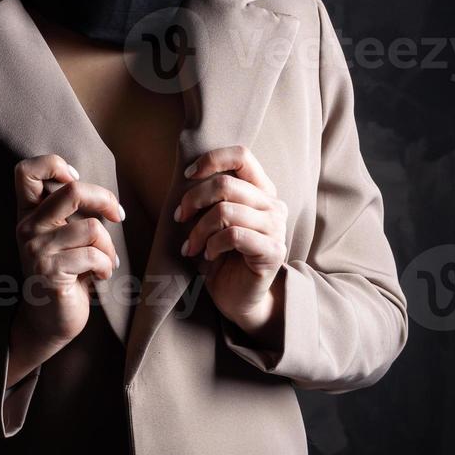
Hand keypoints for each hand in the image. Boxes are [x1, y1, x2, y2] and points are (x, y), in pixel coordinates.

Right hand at [8, 154, 122, 383]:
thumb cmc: (66, 274)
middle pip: (72, 190)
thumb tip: (102, 194)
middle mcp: (27, 227)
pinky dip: (106, 267)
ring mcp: (37, 250)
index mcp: (29, 213)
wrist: (50, 321)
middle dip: (105, 199)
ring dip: (109, 248)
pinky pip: (94, 256)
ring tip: (105, 262)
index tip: (76, 180)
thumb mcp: (62, 236)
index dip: (54, 164)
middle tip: (118, 215)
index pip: (26, 170)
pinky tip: (100, 277)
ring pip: (92, 228)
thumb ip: (69, 212)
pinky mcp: (50, 271)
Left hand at [176, 145, 286, 342]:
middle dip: (193, 200)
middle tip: (179, 218)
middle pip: (225, 184)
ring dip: (199, 230)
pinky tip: (207, 256)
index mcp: (260, 190)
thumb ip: (210, 195)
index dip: (211, 160)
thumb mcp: (212, 219)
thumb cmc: (221, 255)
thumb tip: (187, 175)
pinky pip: (233, 235)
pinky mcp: (272, 251)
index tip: (187, 176)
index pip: (241, 156)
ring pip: (226, 211)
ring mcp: (276, 227)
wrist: (237, 298)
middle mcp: (273, 204)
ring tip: (191, 246)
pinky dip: (212, 244)